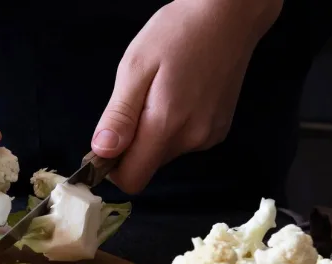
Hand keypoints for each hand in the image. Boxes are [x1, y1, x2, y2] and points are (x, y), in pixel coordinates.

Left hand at [90, 0, 282, 193]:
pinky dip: (174, 126)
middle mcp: (192, 139)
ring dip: (154, 133)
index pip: (133, 179)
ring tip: (161, 92)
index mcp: (167, 125)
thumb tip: (102, 152)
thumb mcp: (136, 67)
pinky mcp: (219, 129)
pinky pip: (184, 141)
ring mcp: (209, 136)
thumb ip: (120, 115)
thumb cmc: (178, 32)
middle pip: (148, 165)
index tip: (107, 142)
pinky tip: (180, 94)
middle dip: (133, 144)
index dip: (113, 168)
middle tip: (136, 101)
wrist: (229, 16)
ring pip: (165, 153)